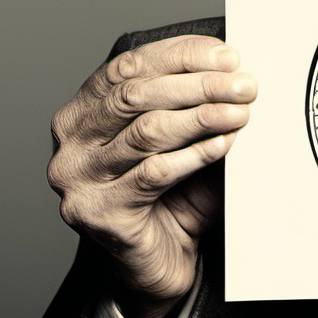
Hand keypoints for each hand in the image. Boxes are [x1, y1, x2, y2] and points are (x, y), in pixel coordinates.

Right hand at [47, 35, 255, 317]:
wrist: (158, 262)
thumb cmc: (172, 193)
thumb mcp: (180, 137)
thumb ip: (191, 102)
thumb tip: (233, 68)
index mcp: (84, 109)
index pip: (131, 65)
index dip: (182, 55)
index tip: (228, 55)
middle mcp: (72, 141)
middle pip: (138, 95)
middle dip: (200, 85)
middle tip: (244, 85)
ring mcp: (79, 178)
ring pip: (147, 131)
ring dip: (203, 117)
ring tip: (240, 111)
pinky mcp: (98, 212)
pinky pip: (154, 173)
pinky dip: (195, 155)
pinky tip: (223, 144)